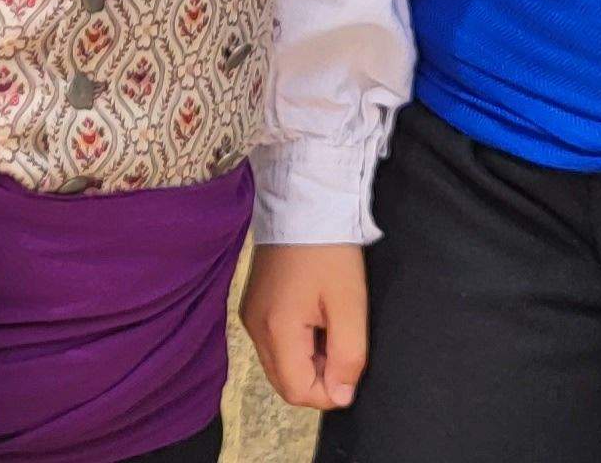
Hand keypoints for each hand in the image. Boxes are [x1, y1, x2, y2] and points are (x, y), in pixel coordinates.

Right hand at [239, 243, 369, 409]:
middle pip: (284, 383)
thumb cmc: (330, 252)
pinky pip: (274, 345)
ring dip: (308, 363)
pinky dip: (296, 346)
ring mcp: (250, 317)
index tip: (350, 366)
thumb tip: (341, 395)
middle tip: (342, 347)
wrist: (305, 205)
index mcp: (276, 329)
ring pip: (279, 366)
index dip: (329, 392)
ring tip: (331, 330)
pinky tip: (315, 320)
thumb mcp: (350, 304)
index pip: (297, 391)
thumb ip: (348, 355)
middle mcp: (255, 328)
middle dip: (318, 379)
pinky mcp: (253, 306)